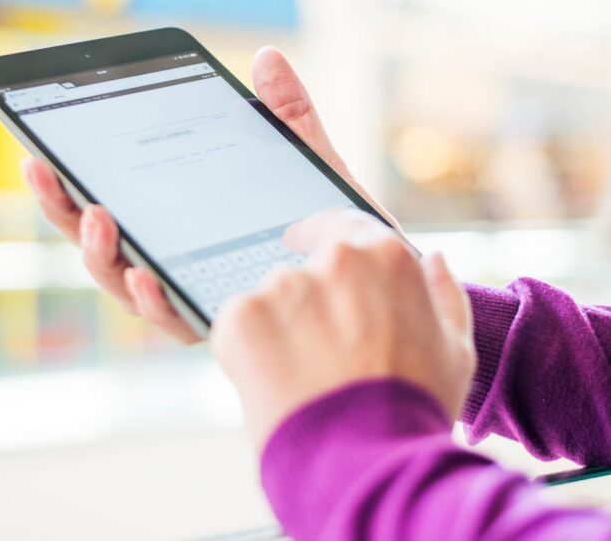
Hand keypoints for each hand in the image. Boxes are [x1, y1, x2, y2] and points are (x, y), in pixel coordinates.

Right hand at [21, 46, 399, 343]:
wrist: (388, 291)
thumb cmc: (339, 231)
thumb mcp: (309, 164)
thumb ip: (286, 116)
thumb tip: (266, 56)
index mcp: (178, 223)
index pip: (111, 202)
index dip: (67, 181)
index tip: (40, 147)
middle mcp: (174, 262)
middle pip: (100, 241)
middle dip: (61, 208)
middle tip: (40, 168)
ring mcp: (192, 295)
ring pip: (123, 283)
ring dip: (97, 252)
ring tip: (95, 215)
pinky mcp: (221, 326)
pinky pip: (174, 320)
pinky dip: (153, 299)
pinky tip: (148, 275)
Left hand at [210, 208, 474, 448]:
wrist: (365, 464)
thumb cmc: (414, 409)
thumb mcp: (454, 351)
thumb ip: (443, 296)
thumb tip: (433, 260)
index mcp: (384, 256)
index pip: (343, 228)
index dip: (323, 238)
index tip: (304, 243)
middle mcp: (330, 261)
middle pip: (303, 272)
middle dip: (305, 306)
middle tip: (317, 354)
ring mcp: (281, 287)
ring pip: (268, 302)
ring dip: (275, 330)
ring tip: (301, 379)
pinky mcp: (240, 317)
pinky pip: (237, 327)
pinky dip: (247, 352)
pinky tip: (275, 384)